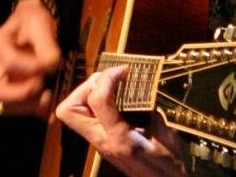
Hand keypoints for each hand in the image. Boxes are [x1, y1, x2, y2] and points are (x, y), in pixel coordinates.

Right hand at [0, 0, 60, 117]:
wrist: (37, 22)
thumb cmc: (34, 19)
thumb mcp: (40, 24)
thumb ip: (46, 45)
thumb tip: (51, 65)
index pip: (10, 63)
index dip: (31, 68)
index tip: (49, 65)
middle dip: (22, 97)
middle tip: (44, 92)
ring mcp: (6, 80)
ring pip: (8, 105)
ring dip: (29, 106)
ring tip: (50, 99)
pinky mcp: (18, 89)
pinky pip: (22, 107)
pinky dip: (36, 111)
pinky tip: (50, 112)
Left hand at [56, 65, 187, 176]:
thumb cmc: (167, 164)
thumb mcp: (165, 134)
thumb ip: (151, 110)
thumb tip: (141, 88)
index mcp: (120, 139)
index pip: (98, 101)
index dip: (108, 78)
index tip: (123, 70)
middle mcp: (102, 141)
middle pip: (68, 110)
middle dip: (86, 86)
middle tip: (110, 79)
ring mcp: (98, 142)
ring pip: (72, 113)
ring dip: (87, 93)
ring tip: (110, 86)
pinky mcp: (101, 141)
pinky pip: (86, 116)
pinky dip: (94, 101)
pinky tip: (113, 97)